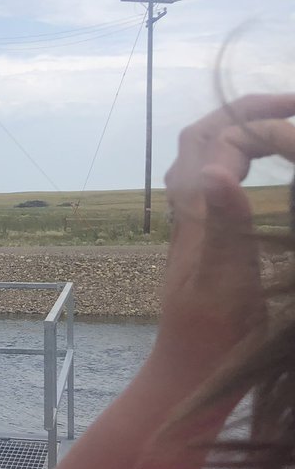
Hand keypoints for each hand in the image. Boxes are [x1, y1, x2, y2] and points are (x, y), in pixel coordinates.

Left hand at [155, 94, 294, 370]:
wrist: (190, 366)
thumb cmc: (215, 331)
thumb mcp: (229, 277)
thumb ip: (225, 225)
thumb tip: (218, 172)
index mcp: (194, 211)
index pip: (214, 139)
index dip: (255, 116)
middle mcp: (185, 209)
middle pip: (201, 138)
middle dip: (243, 111)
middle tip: (293, 102)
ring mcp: (189, 222)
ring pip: (200, 157)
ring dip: (236, 131)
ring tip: (282, 125)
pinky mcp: (197, 238)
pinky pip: (207, 180)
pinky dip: (233, 158)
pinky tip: (256, 171)